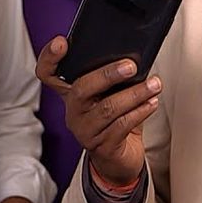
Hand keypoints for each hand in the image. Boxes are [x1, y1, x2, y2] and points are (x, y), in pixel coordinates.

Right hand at [35, 36, 161, 185]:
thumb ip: (114, 77)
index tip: (61, 43)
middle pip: (81, 88)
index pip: (48, 73)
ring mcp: (85, 130)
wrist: (120, 159)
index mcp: (71, 93)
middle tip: (131, 66)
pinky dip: (140, 112)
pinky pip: (121, 126)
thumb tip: (134, 57)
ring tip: (153, 85)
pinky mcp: (102, 146)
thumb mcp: (111, 95)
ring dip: (134, 94)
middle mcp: (74, 111)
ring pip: (107, 108)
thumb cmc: (116, 120)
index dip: (49, 58)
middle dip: (107, 74)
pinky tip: (151, 103)